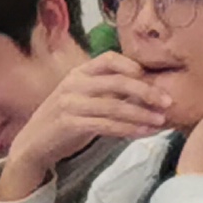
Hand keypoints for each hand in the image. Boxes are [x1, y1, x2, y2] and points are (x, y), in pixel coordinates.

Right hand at [0, 54, 173, 201]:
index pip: (109, 59)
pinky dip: (128, 129)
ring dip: (141, 114)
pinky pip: (106, 125)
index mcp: (78, 73)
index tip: (154, 78)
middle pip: (117, 81)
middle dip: (146, 91)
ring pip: (115, 106)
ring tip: (161, 120)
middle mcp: (73, 84)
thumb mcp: (83, 99)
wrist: (33, 144)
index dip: (133, 66)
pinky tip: (143, 132)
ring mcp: (70, 104)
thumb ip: (107, 92)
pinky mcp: (69, 124)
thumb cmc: (64, 121)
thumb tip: (146, 91)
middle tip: (168, 101)